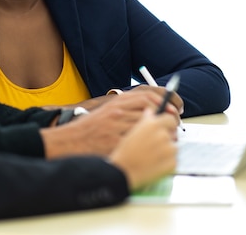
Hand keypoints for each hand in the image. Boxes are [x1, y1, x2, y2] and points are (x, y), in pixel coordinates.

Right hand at [40, 92, 179, 158]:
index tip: (174, 111)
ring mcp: (116, 126)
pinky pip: (138, 142)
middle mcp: (117, 111)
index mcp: (116, 102)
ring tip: (167, 140)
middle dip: (166, 119)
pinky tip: (154, 149)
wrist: (70, 141)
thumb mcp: (106, 113)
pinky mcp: (115, 140)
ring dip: (160, 134)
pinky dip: (149, 145)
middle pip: (151, 111)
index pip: (146, 96)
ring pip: (147, 127)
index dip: (164, 103)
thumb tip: (152, 113)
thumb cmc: (89, 129)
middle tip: (174, 127)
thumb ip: (126, 110)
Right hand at [109, 109, 176, 189]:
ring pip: (174, 146)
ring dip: (167, 149)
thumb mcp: (131, 130)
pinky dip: (166, 162)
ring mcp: (169, 150)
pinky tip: (155, 163)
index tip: (167, 126)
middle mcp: (163, 135)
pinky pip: (173, 160)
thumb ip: (144, 119)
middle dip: (167, 137)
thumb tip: (150, 112)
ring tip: (152, 155)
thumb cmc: (123, 151)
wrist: (122, 171)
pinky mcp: (172, 163)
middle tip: (156, 144)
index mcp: (153, 125)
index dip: (168, 123)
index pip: (169, 118)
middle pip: (173, 133)